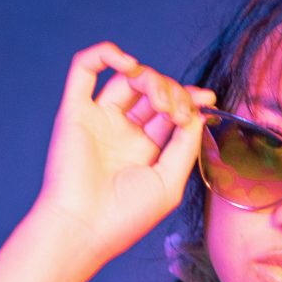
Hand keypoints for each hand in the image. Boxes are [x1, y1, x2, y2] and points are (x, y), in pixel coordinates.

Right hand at [34, 42, 215, 269]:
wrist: (85, 227)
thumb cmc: (127, 216)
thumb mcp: (170, 181)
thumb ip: (186, 144)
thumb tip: (198, 110)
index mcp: (146, 150)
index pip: (170, 110)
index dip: (189, 98)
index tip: (206, 97)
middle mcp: (122, 131)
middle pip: (153, 92)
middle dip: (172, 92)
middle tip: (176, 112)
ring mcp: (98, 119)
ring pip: (127, 78)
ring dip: (150, 79)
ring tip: (160, 101)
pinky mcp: (74, 111)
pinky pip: (84, 68)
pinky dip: (104, 54)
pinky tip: (127, 63)